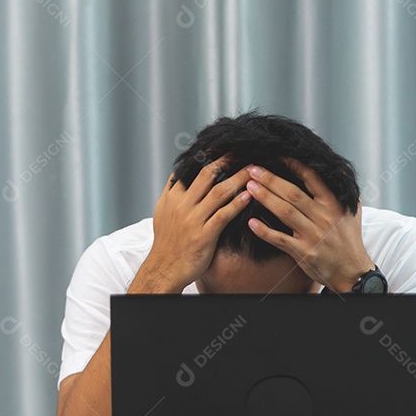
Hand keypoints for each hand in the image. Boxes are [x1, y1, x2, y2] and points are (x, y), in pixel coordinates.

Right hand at [131, 159, 252, 292]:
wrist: (164, 268)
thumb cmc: (167, 242)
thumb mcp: (162, 212)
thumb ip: (171, 192)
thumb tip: (177, 174)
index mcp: (173, 197)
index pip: (192, 169)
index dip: (209, 155)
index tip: (225, 146)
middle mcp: (182, 205)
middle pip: (207, 175)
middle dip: (227, 160)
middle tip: (243, 150)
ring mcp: (193, 219)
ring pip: (218, 192)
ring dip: (238, 179)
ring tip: (253, 170)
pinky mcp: (204, 235)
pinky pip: (223, 215)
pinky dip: (237, 204)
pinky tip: (249, 196)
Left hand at [245, 158, 374, 291]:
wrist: (352, 271)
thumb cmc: (349, 239)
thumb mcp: (352, 210)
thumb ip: (342, 190)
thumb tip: (335, 170)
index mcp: (334, 204)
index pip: (311, 178)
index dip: (293, 165)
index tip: (276, 155)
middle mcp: (323, 217)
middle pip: (293, 193)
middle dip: (271, 180)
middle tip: (253, 169)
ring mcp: (313, 236)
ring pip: (285, 212)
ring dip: (265, 198)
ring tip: (249, 187)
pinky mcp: (304, 253)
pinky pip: (281, 240)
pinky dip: (265, 231)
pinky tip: (251, 222)